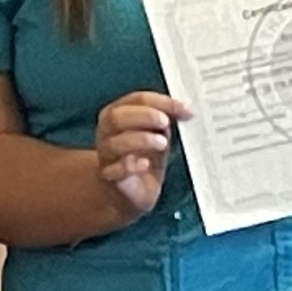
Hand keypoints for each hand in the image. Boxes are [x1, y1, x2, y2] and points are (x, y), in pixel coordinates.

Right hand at [93, 91, 191, 217]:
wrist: (130, 190)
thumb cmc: (144, 157)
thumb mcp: (157, 134)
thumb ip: (165, 120)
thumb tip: (184, 109)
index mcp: (119, 114)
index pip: (136, 100)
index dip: (161, 101)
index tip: (185, 109)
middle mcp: (107, 132)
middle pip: (117, 117)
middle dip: (144, 116)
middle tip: (165, 122)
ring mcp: (106, 155)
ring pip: (115, 143)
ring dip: (140, 139)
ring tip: (162, 143)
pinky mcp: (110, 177)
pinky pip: (115, 170)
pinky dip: (130, 165)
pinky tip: (145, 164)